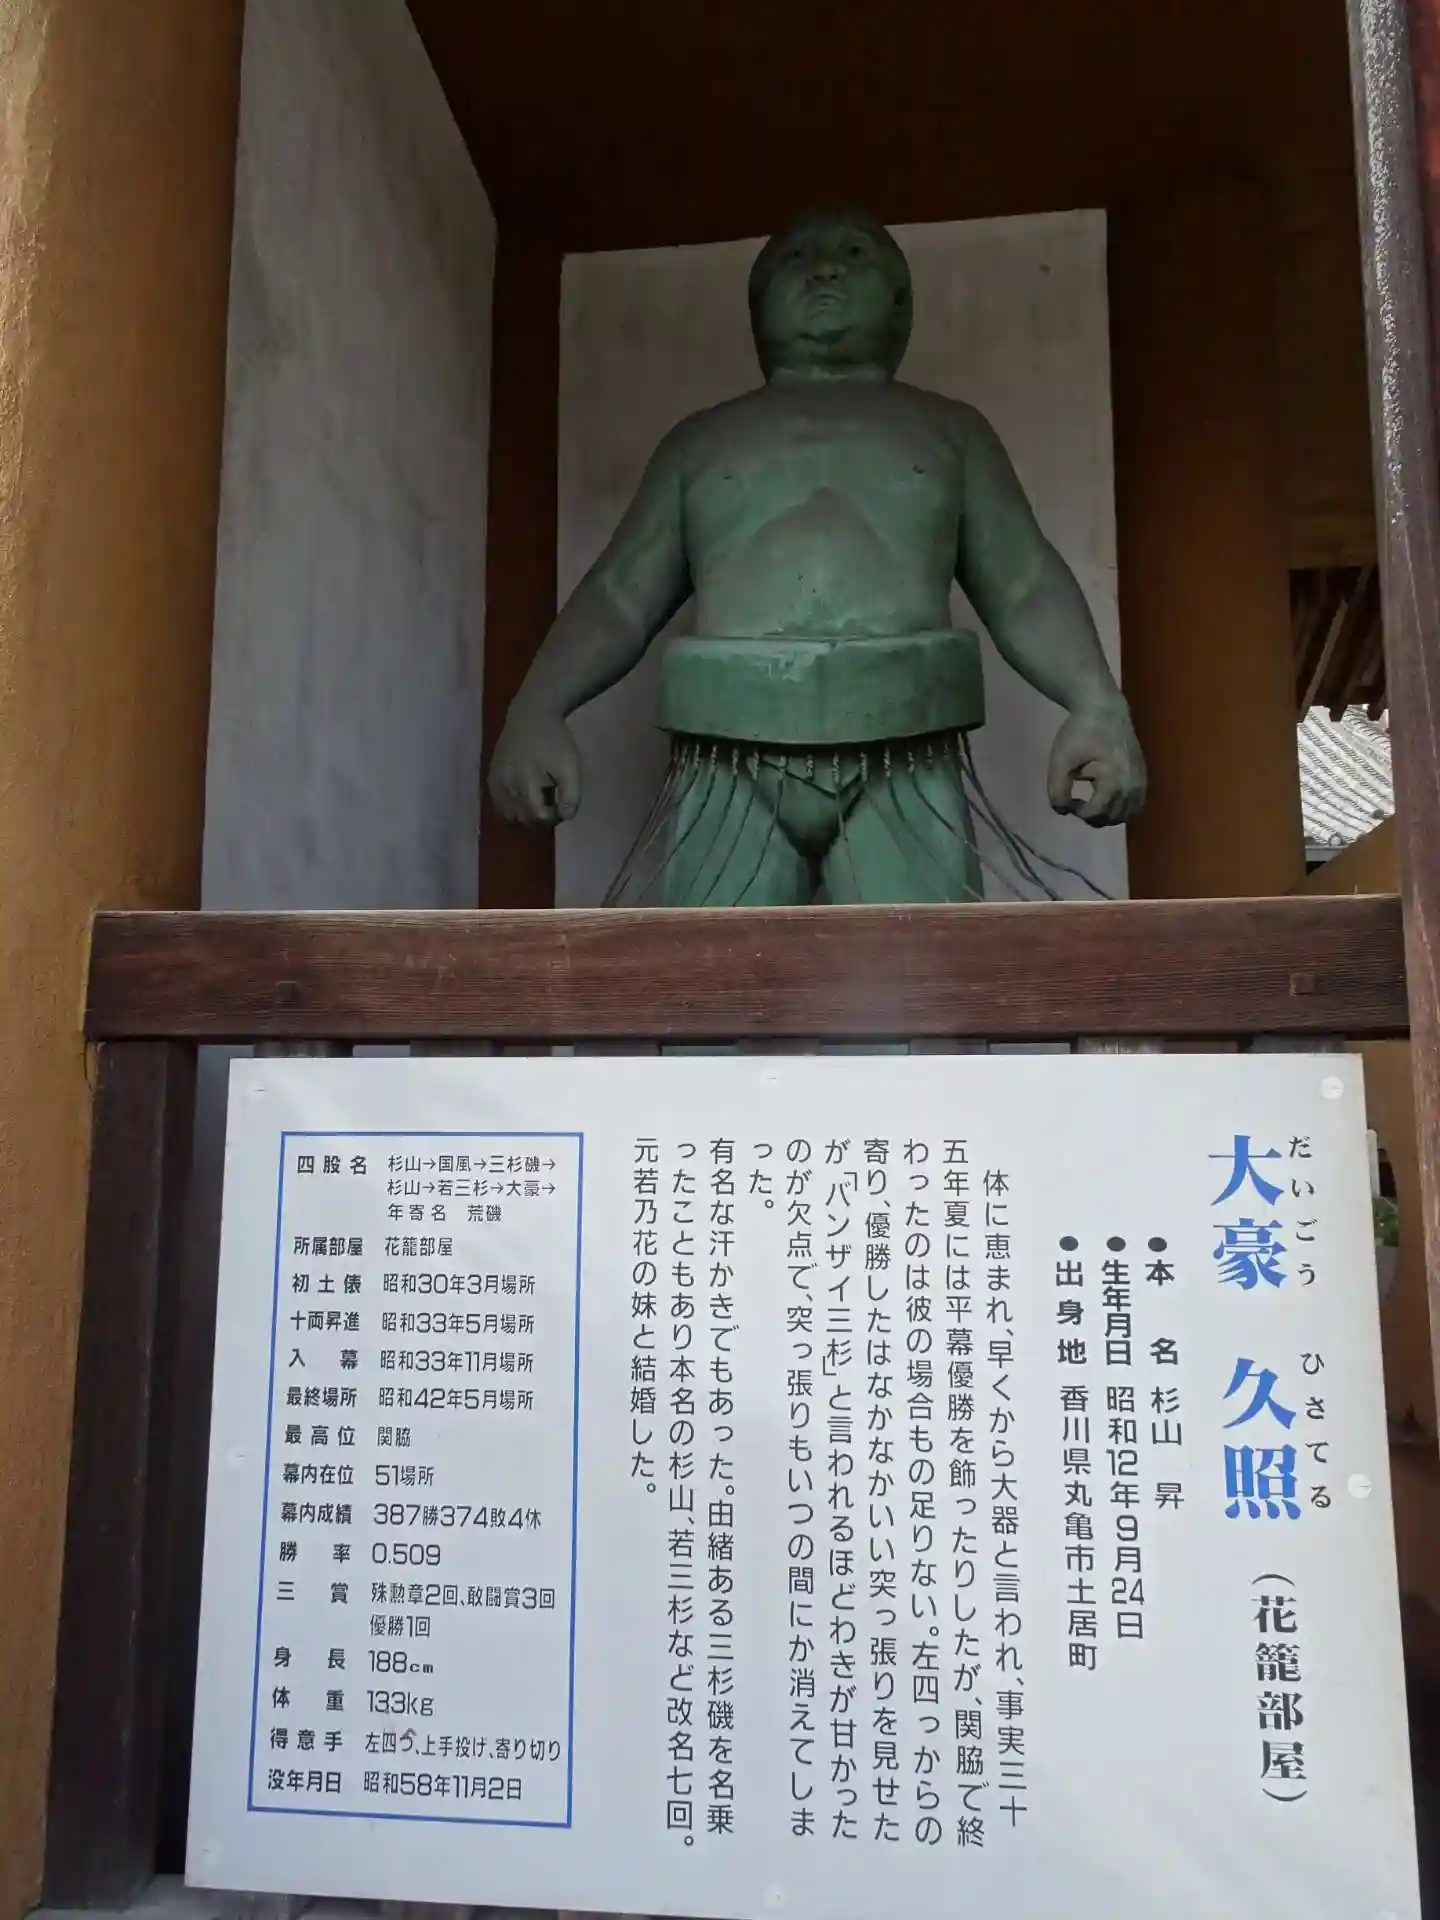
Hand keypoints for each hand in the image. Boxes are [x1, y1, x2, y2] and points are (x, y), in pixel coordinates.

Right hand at [488, 706, 580, 825]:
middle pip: (521, 817)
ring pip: (507, 814)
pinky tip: (523, 798)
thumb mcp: (570, 765)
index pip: (537, 815)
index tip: (562, 809)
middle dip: (538, 817)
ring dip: (524, 814)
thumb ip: (571, 795)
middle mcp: (505, 782)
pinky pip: (497, 803)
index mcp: (525, 779)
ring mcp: (495, 780)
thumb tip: (566, 817)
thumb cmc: (554, 740)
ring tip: (538, 801)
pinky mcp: (490, 776)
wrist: (531, 714)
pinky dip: (510, 807)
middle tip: (551, 805)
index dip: (552, 818)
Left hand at [1045, 700, 1146, 826]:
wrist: (1105, 710)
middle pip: (1111, 819)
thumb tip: (1062, 812)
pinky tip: (1104, 795)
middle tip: (1076, 799)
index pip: (1096, 814)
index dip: (1077, 811)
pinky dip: (1119, 807)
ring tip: (1090, 798)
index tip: (1067, 798)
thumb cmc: (1081, 732)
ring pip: (1124, 815)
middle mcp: (1133, 785)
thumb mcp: (1060, 759)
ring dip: (1105, 813)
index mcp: (1115, 780)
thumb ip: (1057, 789)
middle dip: (1091, 815)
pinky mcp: (1144, 778)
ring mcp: (1142, 782)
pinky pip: (1134, 805)